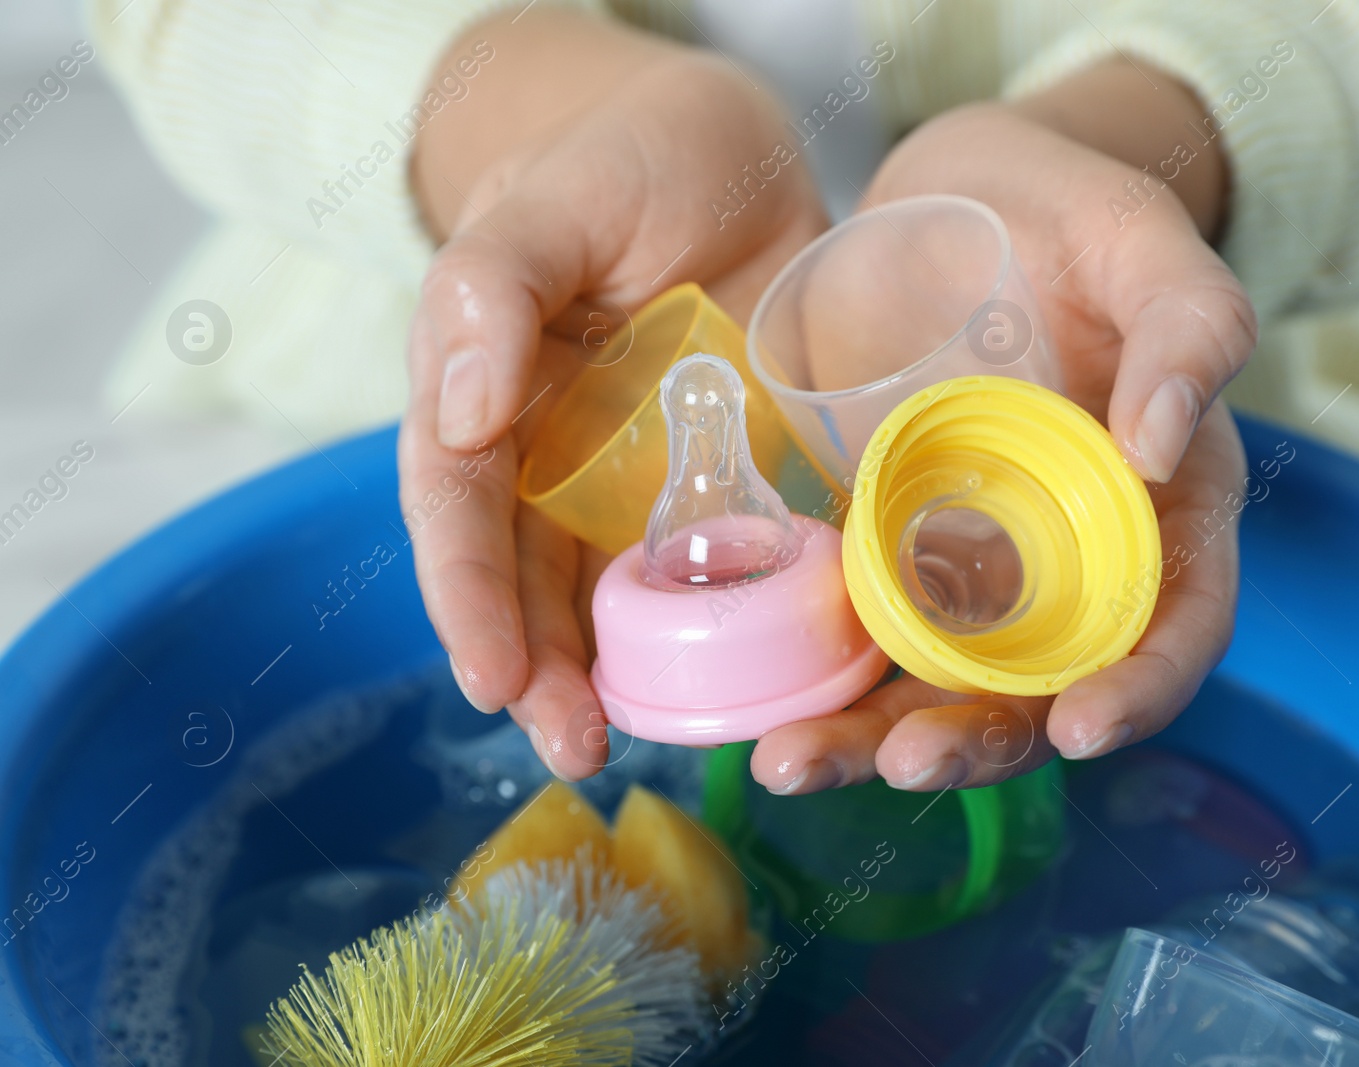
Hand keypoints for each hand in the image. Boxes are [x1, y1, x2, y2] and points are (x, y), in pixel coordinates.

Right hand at [401, 11, 827, 778]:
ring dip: (619, 676)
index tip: (492, 679)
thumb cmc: (624, 158)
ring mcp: (637, 475)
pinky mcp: (722, 479)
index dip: (470, 598)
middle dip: (543, 672)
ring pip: (613, 593)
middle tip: (572, 750)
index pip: (461, 509)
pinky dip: (724, 628)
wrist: (731, 153)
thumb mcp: (554, 203)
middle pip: (530, 579)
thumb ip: (494, 287)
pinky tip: (745, 680)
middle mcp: (552, 455)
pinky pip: (717, 564)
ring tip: (636, 748)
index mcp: (488, 394)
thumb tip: (459, 407)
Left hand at [749, 66, 1255, 794]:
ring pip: (934, 683)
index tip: (1081, 728)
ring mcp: (973, 563)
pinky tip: (753, 702)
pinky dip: (815, 676)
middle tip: (897, 761)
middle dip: (973, 740)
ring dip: (869, 736)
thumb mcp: (1145, 241)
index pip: (1176, 627)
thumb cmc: (1075, 210)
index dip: (1142, 690)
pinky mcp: (887, 546)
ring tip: (789, 760)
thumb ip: (1190, 325)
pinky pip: (859, 631)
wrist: (959, 194)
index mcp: (1163, 510)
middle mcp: (1070, 562)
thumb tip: (1162, 446)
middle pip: (1039, 688)